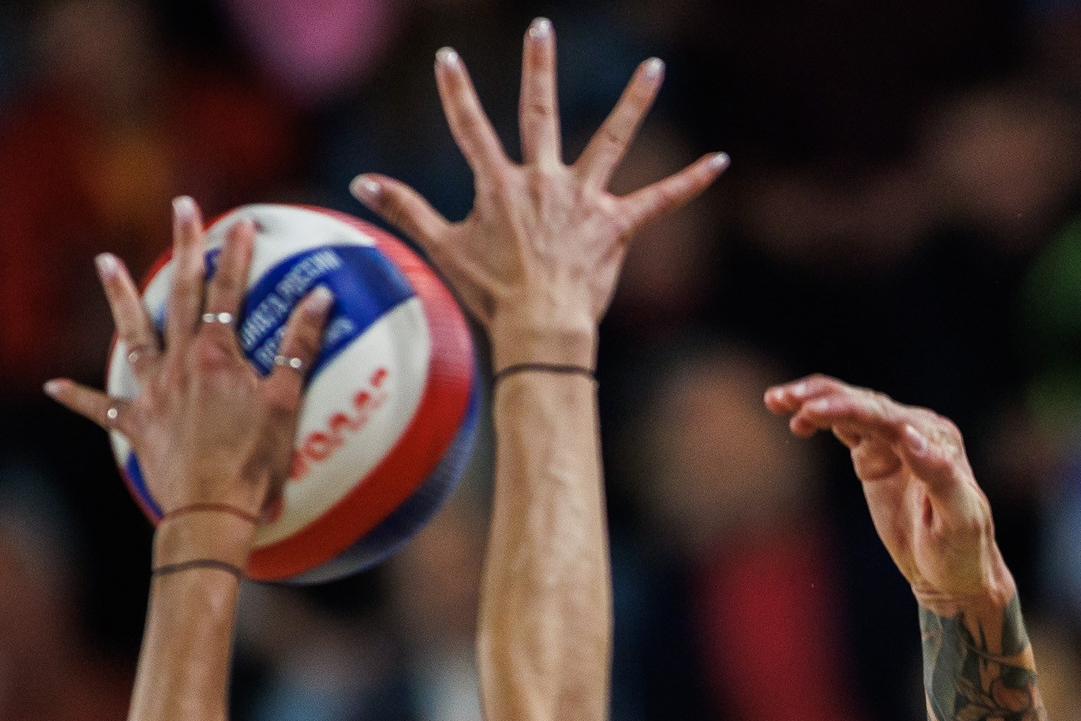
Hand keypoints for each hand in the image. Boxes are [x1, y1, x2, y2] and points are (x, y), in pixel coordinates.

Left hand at [46, 198, 333, 517]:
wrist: (211, 512)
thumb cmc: (255, 463)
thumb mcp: (288, 403)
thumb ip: (302, 347)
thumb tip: (320, 298)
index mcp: (217, 355)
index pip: (230, 291)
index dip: (237, 253)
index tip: (242, 221)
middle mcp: (179, 363)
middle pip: (180, 295)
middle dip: (183, 247)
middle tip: (181, 207)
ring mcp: (152, 393)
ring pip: (132, 334)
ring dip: (118, 296)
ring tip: (103, 260)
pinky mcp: (136, 425)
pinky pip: (101, 407)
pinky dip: (77, 397)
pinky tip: (53, 386)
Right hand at [351, 22, 726, 362]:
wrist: (540, 330)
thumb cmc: (491, 295)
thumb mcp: (443, 249)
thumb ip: (406, 209)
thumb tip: (359, 182)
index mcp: (500, 185)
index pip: (470, 127)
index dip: (456, 92)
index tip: (448, 57)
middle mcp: (544, 181)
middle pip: (540, 112)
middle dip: (538, 67)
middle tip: (541, 26)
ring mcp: (584, 200)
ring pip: (613, 138)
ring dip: (635, 99)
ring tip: (655, 66)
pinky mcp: (618, 226)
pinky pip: (662, 198)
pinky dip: (692, 180)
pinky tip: (721, 160)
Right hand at [764, 376, 1011, 611]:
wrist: (953, 574)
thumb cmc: (963, 551)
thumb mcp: (959, 519)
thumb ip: (939, 475)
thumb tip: (911, 438)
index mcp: (938, 441)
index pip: (888, 418)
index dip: (850, 411)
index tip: (814, 412)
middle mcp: (917, 431)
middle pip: (865, 404)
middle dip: (824, 398)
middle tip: (786, 400)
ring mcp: (894, 442)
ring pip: (852, 409)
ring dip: (816, 400)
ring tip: (776, 399)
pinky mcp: (876, 457)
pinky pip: (845, 427)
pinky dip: (820, 419)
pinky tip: (796, 420)